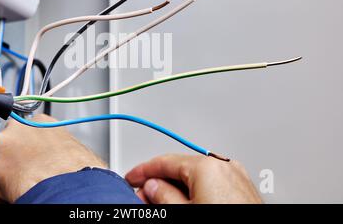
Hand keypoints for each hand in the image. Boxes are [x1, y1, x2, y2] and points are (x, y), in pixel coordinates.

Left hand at [0, 114, 105, 202]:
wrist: (64, 186)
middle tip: (28, 169)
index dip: (33, 144)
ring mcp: (3, 143)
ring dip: (8, 168)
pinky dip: (2, 186)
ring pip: (0, 157)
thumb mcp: (74, 148)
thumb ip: (58, 144)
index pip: (31, 128)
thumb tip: (61, 156)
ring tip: (23, 183)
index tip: (35, 154)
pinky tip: (17, 191)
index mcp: (42, 121)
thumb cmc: (74, 169)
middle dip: (17, 153)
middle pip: (12, 139)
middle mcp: (19, 127)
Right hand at [125, 154, 261, 203]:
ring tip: (162, 203)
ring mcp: (236, 178)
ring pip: (196, 178)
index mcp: (208, 167)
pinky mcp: (243, 191)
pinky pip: (211, 186)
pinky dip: (195, 193)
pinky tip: (185, 205)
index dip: (144, 170)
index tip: (132, 177)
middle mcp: (224, 168)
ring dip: (176, 190)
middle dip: (160, 182)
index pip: (165, 161)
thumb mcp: (184, 213)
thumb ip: (163, 196)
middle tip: (143, 195)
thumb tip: (152, 187)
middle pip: (181, 169)